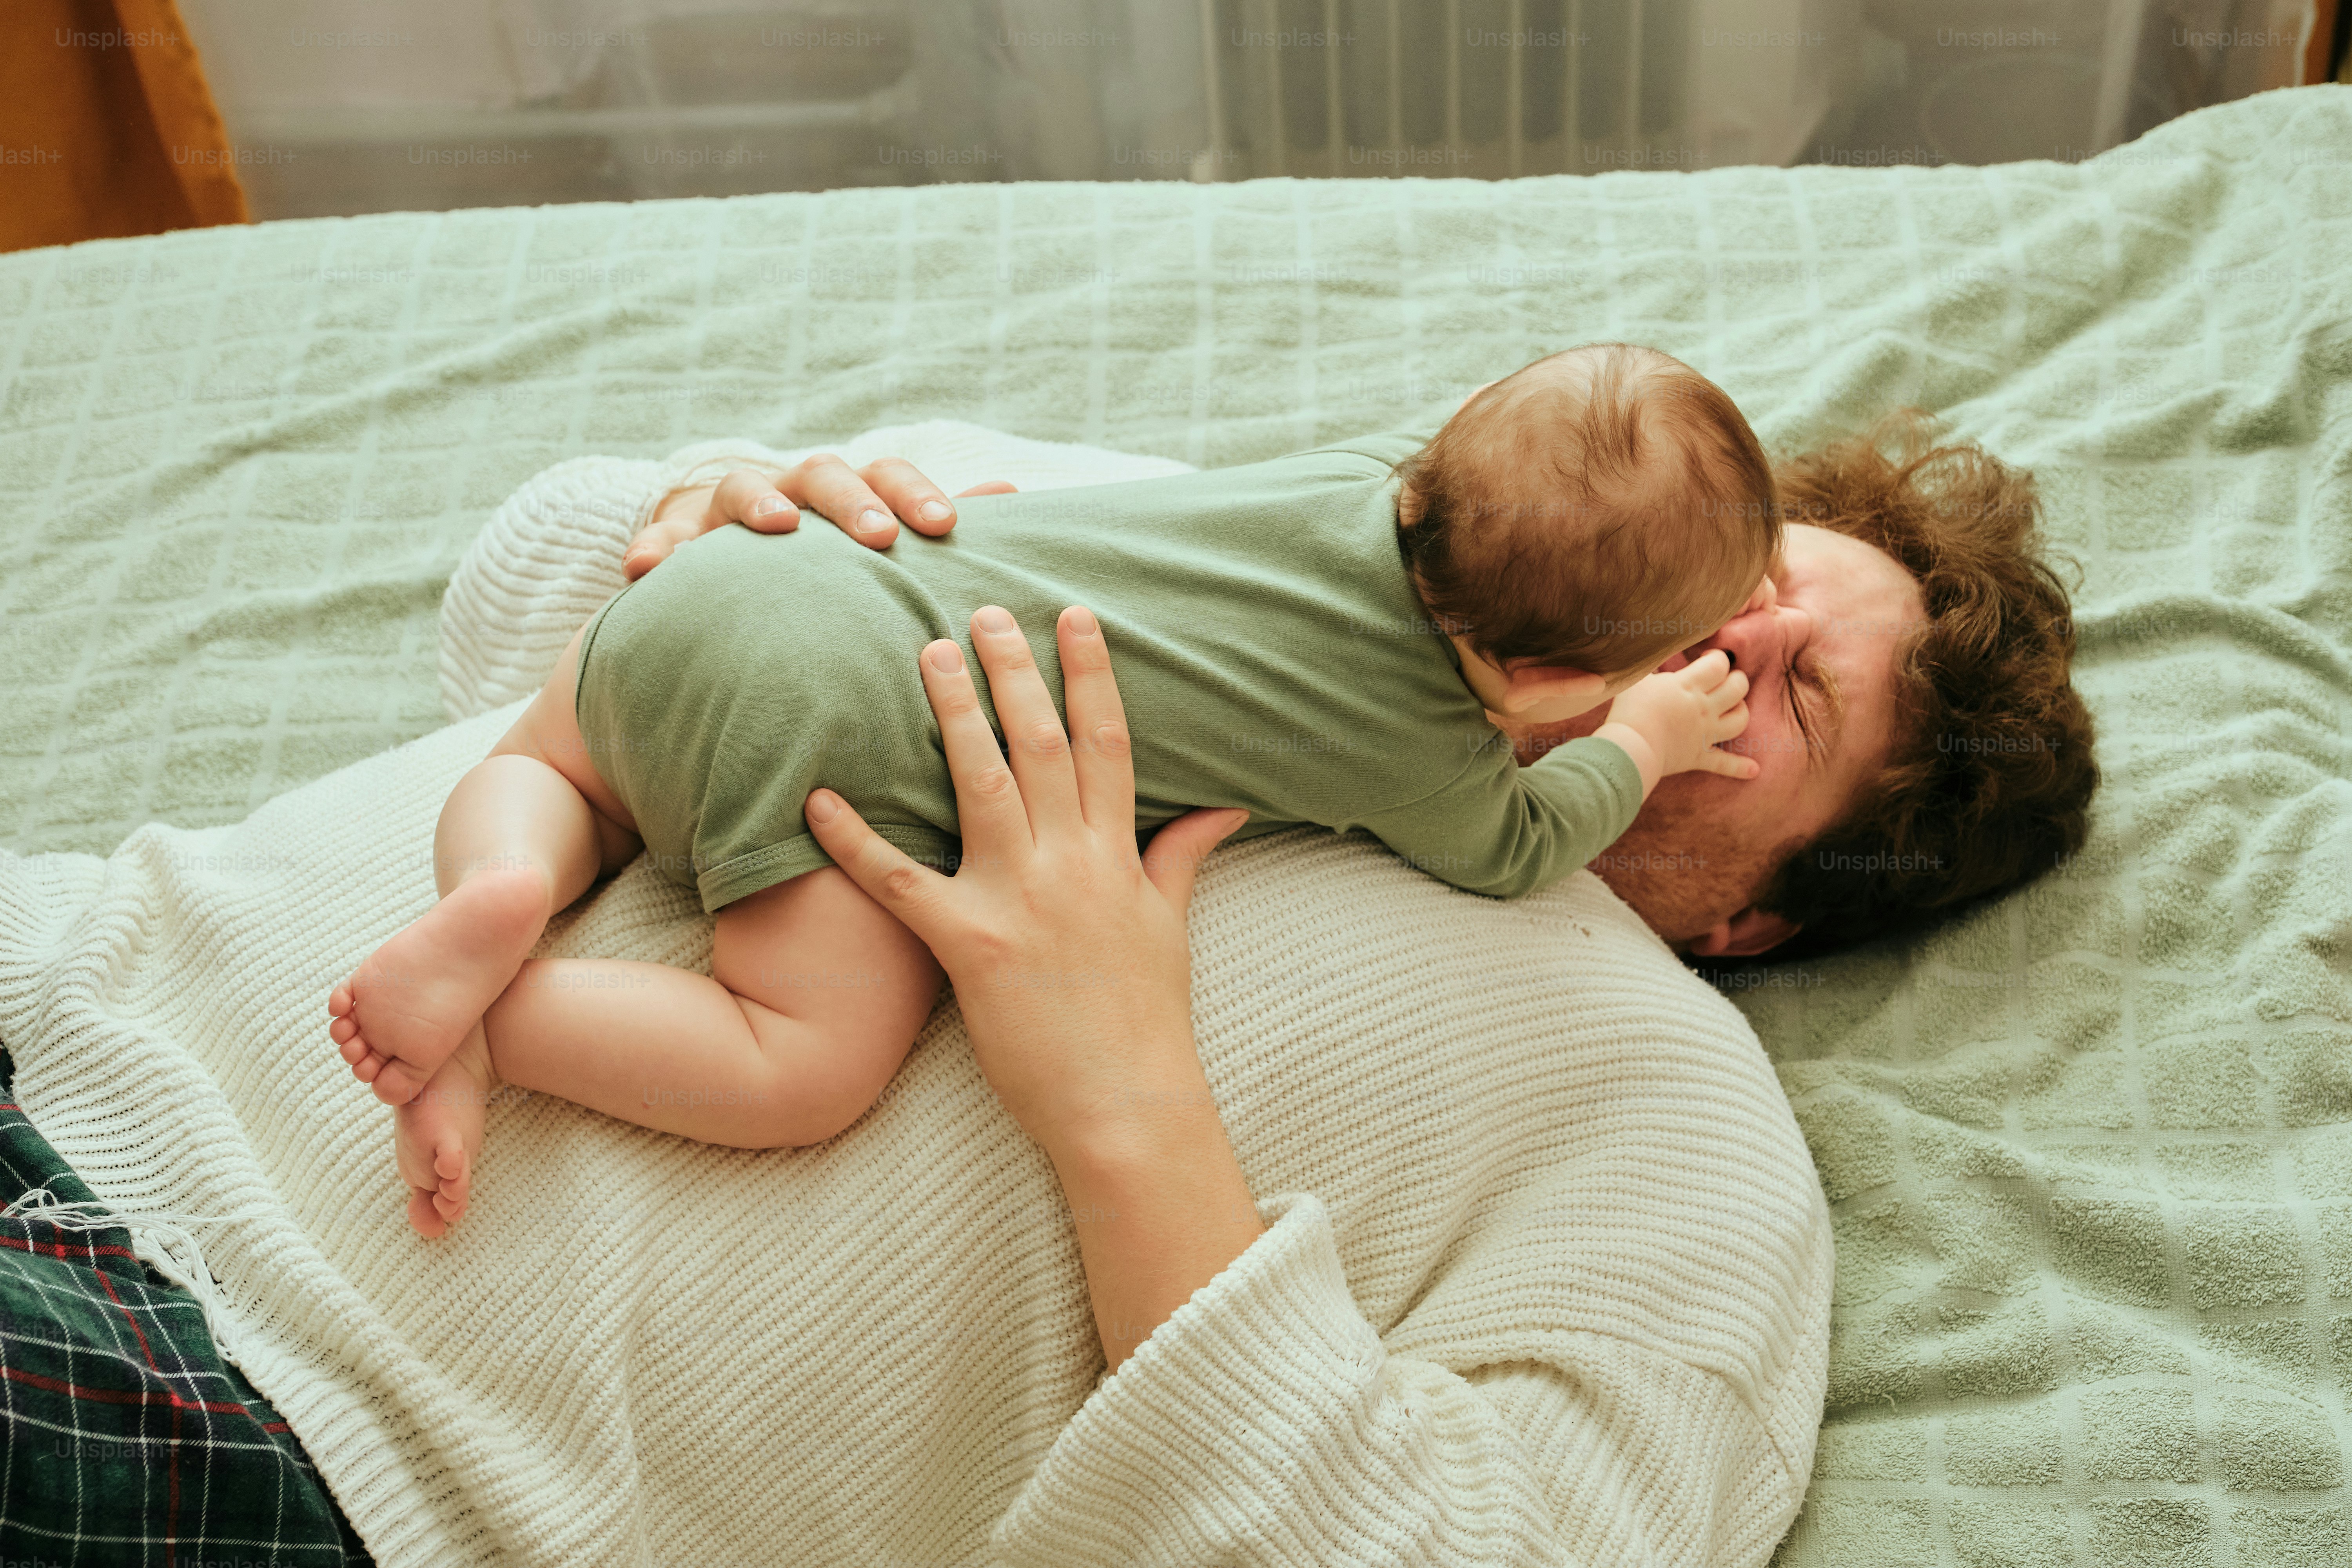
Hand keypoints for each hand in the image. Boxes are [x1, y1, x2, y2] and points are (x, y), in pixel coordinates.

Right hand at [623, 456, 1019, 580]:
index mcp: (844, 491)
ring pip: (740, 490)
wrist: (728, 560)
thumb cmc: (820, 555)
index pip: (885, 474)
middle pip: (822, 473)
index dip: (915, 492)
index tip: (945, 523)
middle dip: (852, 499)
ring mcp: (726, 511)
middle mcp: (788, 490)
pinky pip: (661, 541)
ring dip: (759, 503)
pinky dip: (654, 549)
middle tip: (880, 535)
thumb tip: (1014, 495)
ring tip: (777, 527)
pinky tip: (644, 569)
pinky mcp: (675, 539)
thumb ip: (930, 520)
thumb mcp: (873, 536)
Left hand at [802, 604, 1245, 1159]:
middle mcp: (1071, 865)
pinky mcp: (971, 949)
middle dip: (1014, 671)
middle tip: (984, 610)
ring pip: (983, 785)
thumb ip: (1182, 855)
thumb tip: (1224, 805)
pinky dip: (858, 841)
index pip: (1108, 742)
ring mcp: (1021, 902)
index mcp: (1118, 855)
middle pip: (1041, 745)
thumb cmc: (1145, 1019)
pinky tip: (818, 798)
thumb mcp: (1170, 925)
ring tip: (926, 654)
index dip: (1092, 674)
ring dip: (953, 716)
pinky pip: (904, 885)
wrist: (1127, 1107)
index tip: (1074, 615)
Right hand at [1594, 648, 1757, 795]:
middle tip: (1724, 680)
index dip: (1718, 657)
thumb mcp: (1637, 679)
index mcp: (1688, 686)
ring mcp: (1704, 733)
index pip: (1718, 664)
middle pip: (1737, 688)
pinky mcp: (1698, 756)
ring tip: (1734, 707)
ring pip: (1739, 720)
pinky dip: (1740, 767)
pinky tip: (1754, 770)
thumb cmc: (1629, 710)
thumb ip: (1649, 666)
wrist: (1629, 747)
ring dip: (1742, 711)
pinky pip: (1724, 763)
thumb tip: (1650, 654)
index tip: (1707, 657)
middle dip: (1737, 679)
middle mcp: (1703, 708)